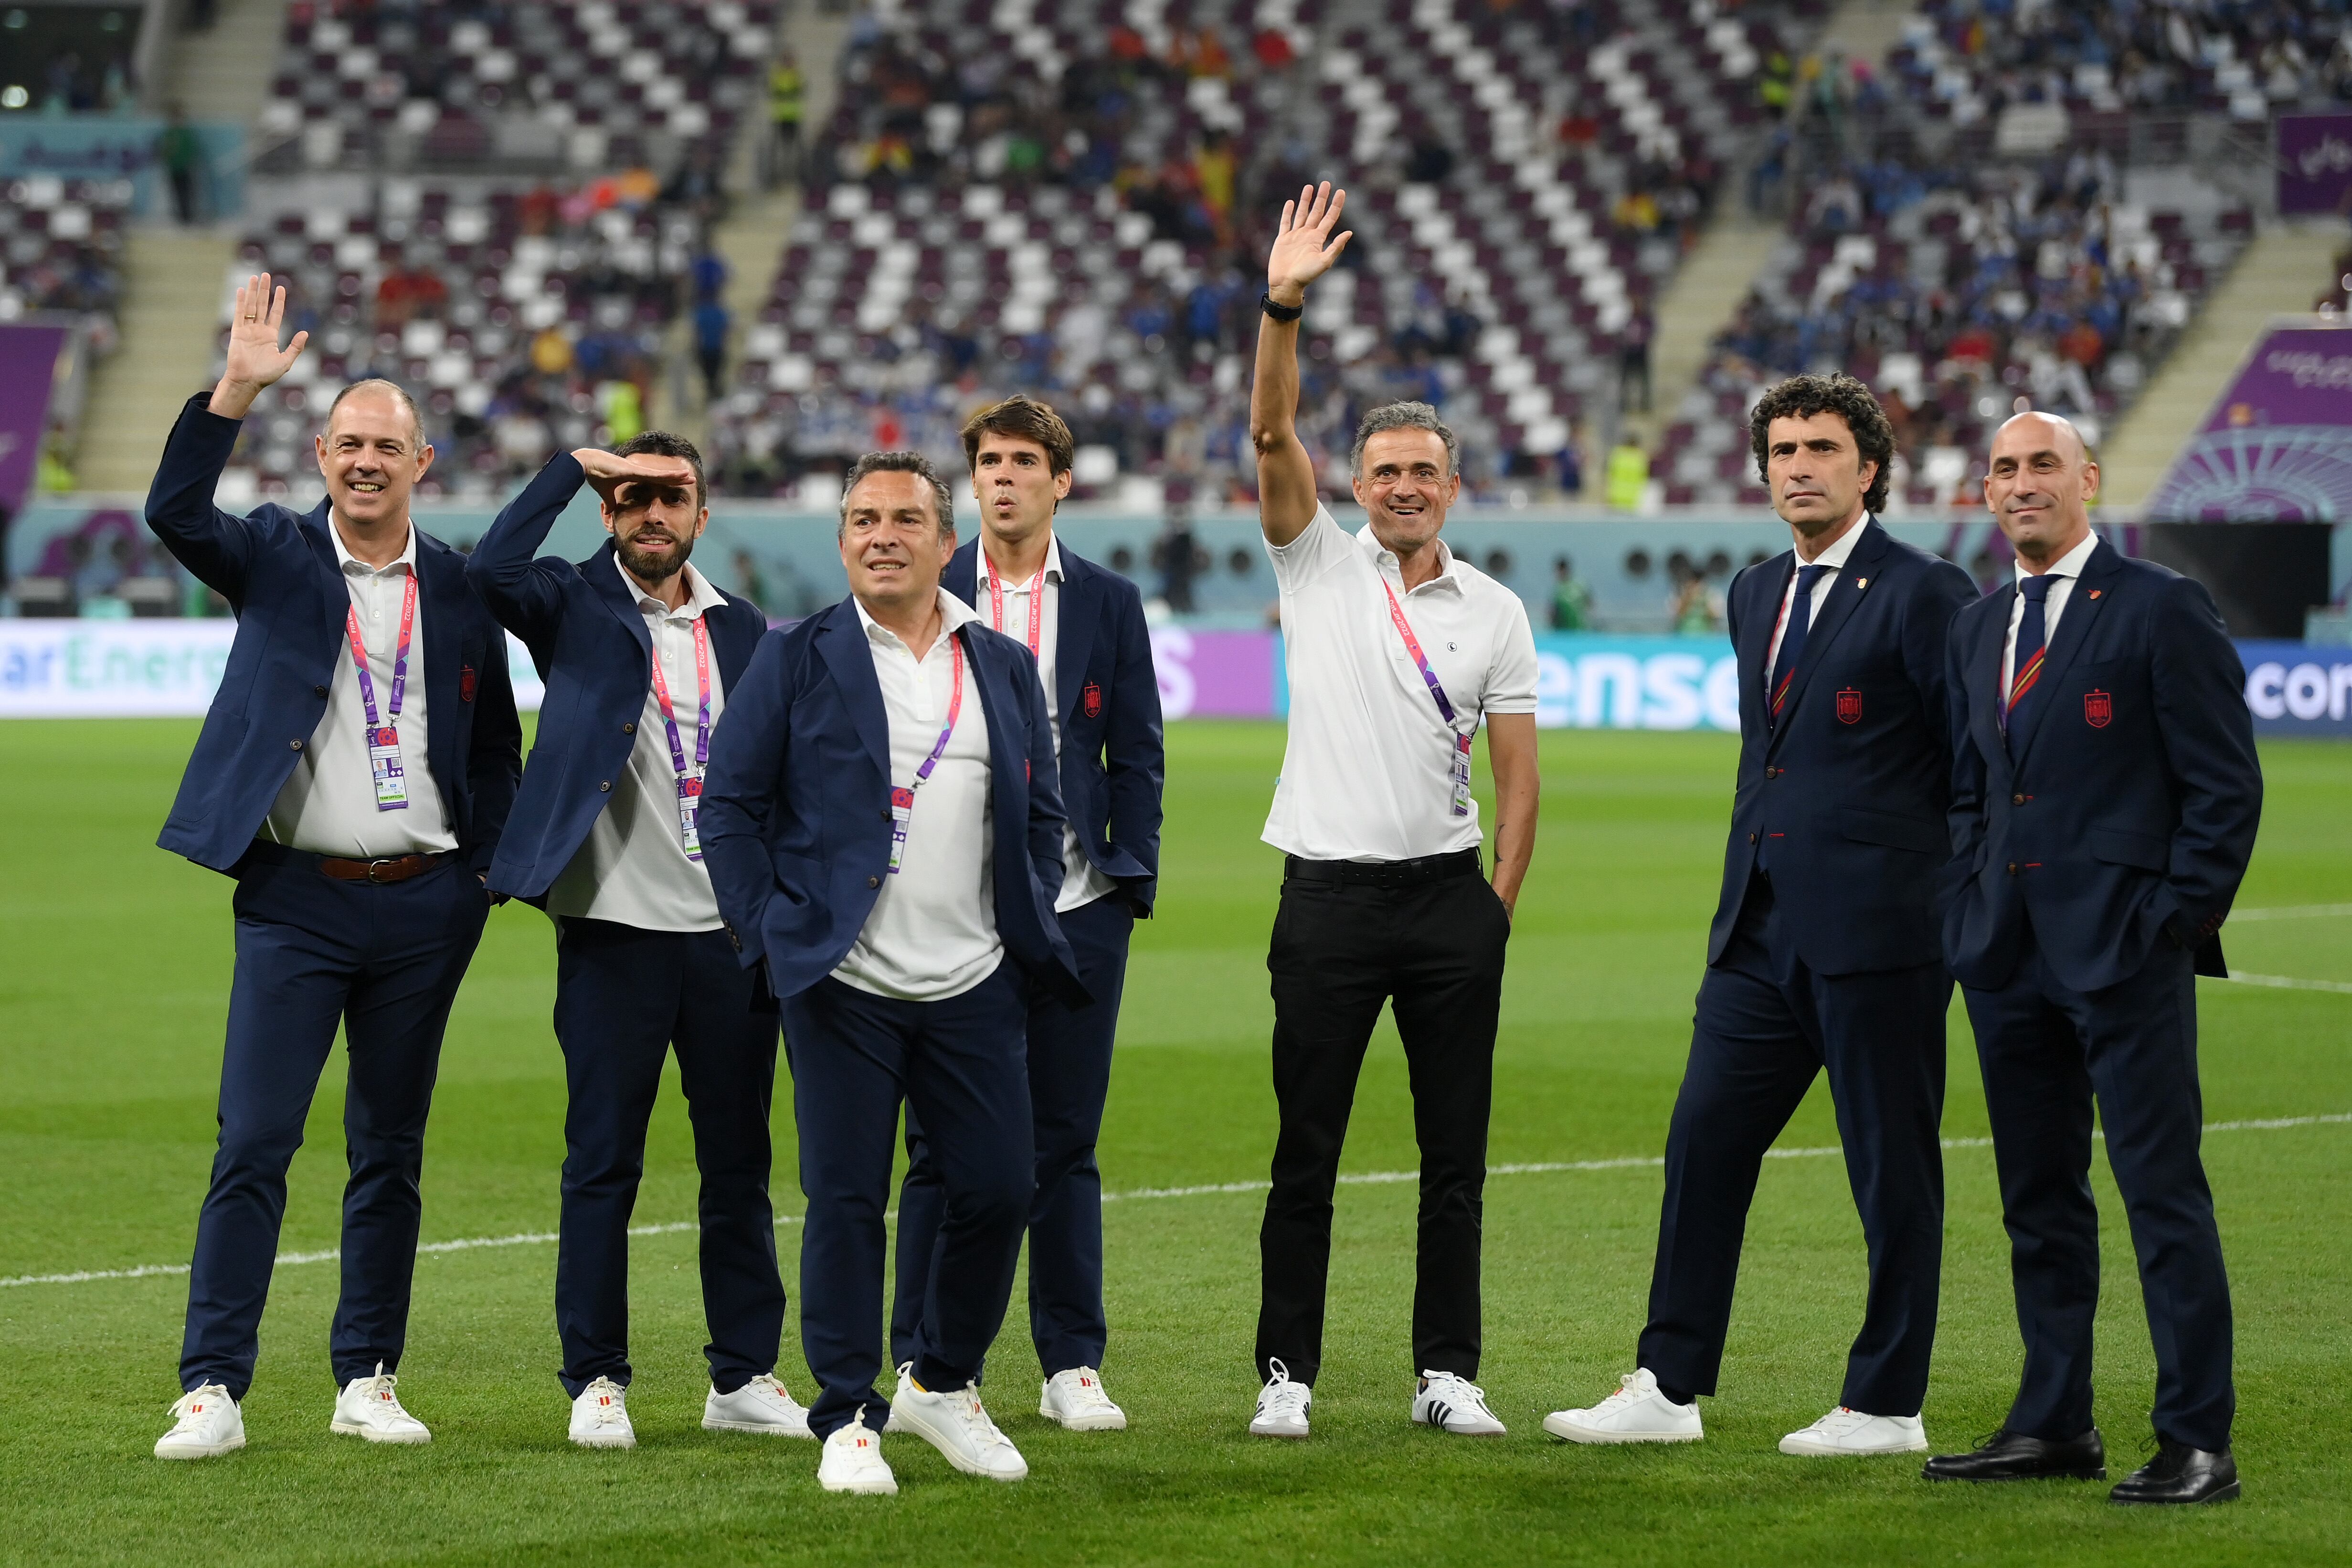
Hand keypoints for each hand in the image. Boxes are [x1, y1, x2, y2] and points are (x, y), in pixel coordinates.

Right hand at [208, 274, 309, 418]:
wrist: (248, 381)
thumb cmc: (266, 375)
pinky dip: (241, 302)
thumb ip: (295, 347)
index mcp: (271, 336)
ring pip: (251, 306)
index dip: (278, 300)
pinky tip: (243, 290)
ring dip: (253, 292)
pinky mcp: (237, 332)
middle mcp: (259, 330)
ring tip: (255, 277)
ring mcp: (247, 330)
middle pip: (262, 305)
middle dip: (264, 290)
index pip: (275, 313)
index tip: (281, 287)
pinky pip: (239, 314)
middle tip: (266, 275)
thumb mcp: (286, 361)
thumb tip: (305, 333)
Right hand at [572, 447, 696, 507]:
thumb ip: (611, 502)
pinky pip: (656, 474)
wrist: (585, 465)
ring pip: (663, 474)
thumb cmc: (595, 476)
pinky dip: (669, 475)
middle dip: (677, 479)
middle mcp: (639, 472)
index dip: (668, 484)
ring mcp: (639, 470)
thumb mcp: (606, 494)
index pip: (656, 482)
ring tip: (691, 477)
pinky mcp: (636, 470)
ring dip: (677, 476)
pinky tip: (680, 475)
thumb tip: (610, 512)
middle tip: (691, 480)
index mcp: (635, 477)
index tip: (679, 487)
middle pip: (663, 477)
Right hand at [1266, 181, 1350, 308]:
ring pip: (1302, 213)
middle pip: (1317, 211)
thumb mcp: (1324, 262)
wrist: (1286, 284)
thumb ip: (1336, 247)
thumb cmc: (1306, 276)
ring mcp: (1295, 236)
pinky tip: (1291, 202)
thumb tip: (1349, 232)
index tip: (1341, 191)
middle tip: (1326, 182)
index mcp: (1319, 239)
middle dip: (1322, 197)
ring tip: (1309, 187)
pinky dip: (1288, 212)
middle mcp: (1308, 235)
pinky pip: (1286, 222)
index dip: (1336, 204)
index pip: (1330, 217)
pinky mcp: (1283, 239)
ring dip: (1305, 200)